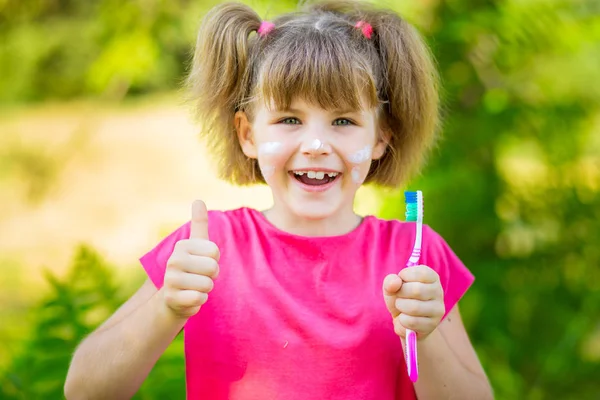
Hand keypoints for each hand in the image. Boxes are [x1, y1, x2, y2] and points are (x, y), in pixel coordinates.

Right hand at [160, 200, 219, 318]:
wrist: (173, 298)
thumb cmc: (191, 268)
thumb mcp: (196, 244)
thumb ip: (199, 223)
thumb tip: (198, 199)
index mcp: (182, 246)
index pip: (215, 252)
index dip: (214, 260)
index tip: (202, 262)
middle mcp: (173, 261)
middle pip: (213, 268)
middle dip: (211, 275)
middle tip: (199, 276)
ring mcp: (171, 280)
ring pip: (207, 284)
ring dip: (206, 289)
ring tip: (194, 287)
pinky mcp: (172, 298)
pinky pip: (200, 298)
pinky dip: (200, 300)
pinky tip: (189, 298)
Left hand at [382, 265, 444, 340]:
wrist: (403, 320)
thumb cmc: (401, 297)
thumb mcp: (392, 286)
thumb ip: (390, 281)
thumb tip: (395, 282)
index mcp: (432, 277)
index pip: (421, 273)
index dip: (405, 276)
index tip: (401, 282)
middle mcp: (438, 292)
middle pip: (417, 290)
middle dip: (401, 293)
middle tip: (399, 296)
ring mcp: (437, 309)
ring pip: (414, 308)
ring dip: (401, 306)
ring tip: (401, 306)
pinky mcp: (432, 324)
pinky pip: (412, 322)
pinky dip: (402, 320)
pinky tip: (405, 318)